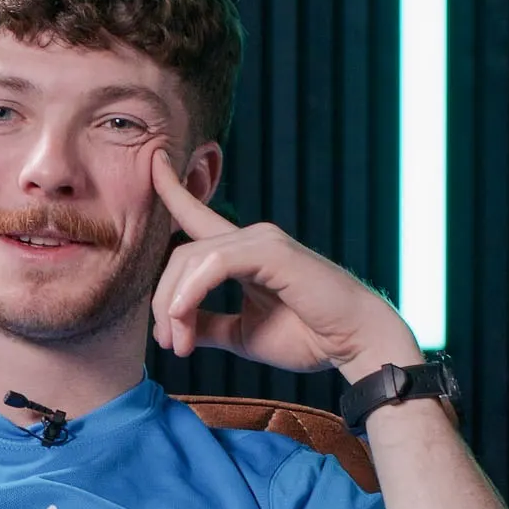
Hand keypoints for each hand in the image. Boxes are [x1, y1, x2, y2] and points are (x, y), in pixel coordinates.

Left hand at [147, 147, 421, 379]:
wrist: (355, 344)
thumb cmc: (309, 336)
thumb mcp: (243, 333)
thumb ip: (209, 324)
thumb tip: (174, 325)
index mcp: (245, 252)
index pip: (198, 216)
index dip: (173, 190)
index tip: (153, 163)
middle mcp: (253, 238)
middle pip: (182, 256)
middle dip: (164, 301)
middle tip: (170, 344)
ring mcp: (263, 241)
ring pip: (192, 260)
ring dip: (174, 305)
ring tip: (180, 345)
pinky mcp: (272, 252)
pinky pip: (215, 265)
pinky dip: (191, 293)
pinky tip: (183, 319)